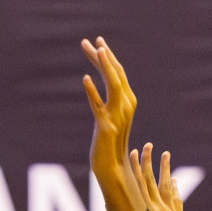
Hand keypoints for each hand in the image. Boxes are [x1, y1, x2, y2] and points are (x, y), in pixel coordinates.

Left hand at [81, 36, 146, 210]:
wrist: (112, 170)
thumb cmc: (108, 146)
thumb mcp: (108, 119)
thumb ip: (106, 102)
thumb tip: (97, 88)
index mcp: (127, 101)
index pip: (117, 73)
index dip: (107, 57)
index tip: (97, 42)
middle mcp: (126, 105)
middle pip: (115, 74)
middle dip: (102, 55)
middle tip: (89, 40)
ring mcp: (117, 115)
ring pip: (112, 85)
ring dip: (104, 66)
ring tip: (95, 50)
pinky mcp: (106, 127)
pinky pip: (99, 106)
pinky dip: (92, 93)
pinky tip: (84, 80)